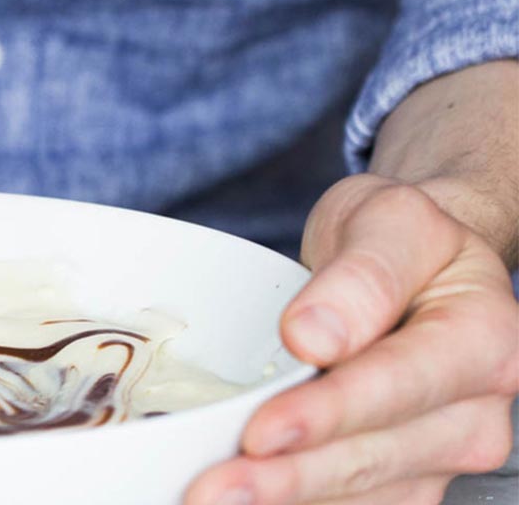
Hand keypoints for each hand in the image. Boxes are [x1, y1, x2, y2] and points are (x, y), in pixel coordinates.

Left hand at [187, 173, 518, 504]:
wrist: (410, 261)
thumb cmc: (397, 237)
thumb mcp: (387, 220)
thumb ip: (361, 274)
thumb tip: (315, 336)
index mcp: (483, 337)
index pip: (398, 384)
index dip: (328, 414)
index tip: (263, 433)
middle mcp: (474, 409)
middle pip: (374, 456)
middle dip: (289, 478)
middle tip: (214, 489)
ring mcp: (442, 453)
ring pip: (361, 494)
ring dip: (284, 501)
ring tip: (213, 496)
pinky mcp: (406, 477)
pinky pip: (352, 504)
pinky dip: (294, 503)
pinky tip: (244, 500)